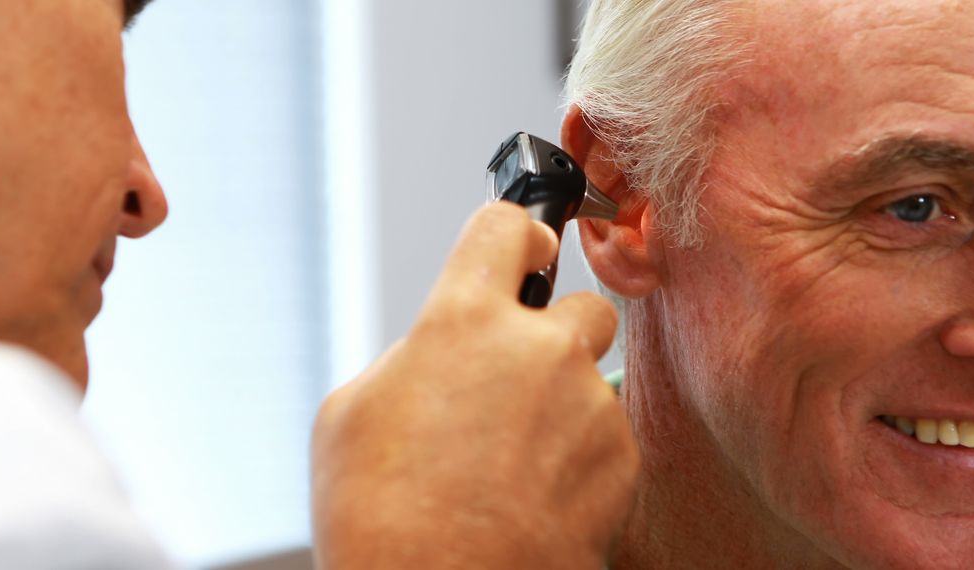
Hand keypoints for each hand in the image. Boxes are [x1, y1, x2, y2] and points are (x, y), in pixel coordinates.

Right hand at [312, 202, 638, 569]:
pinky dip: (582, 456)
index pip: (505, 226)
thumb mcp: (351, 414)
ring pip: (591, 378)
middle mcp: (538, 349)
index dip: (512, 233)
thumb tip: (436, 355)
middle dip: (553, 333)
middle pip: (579, 303)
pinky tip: (537, 493)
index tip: (520, 249)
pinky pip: (609, 436)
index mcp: (463, 322)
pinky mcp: (621, 462)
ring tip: (513, 461)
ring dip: (563, 403)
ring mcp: (588, 405)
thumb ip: (408, 358)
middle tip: (515, 378)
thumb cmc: (380, 517)